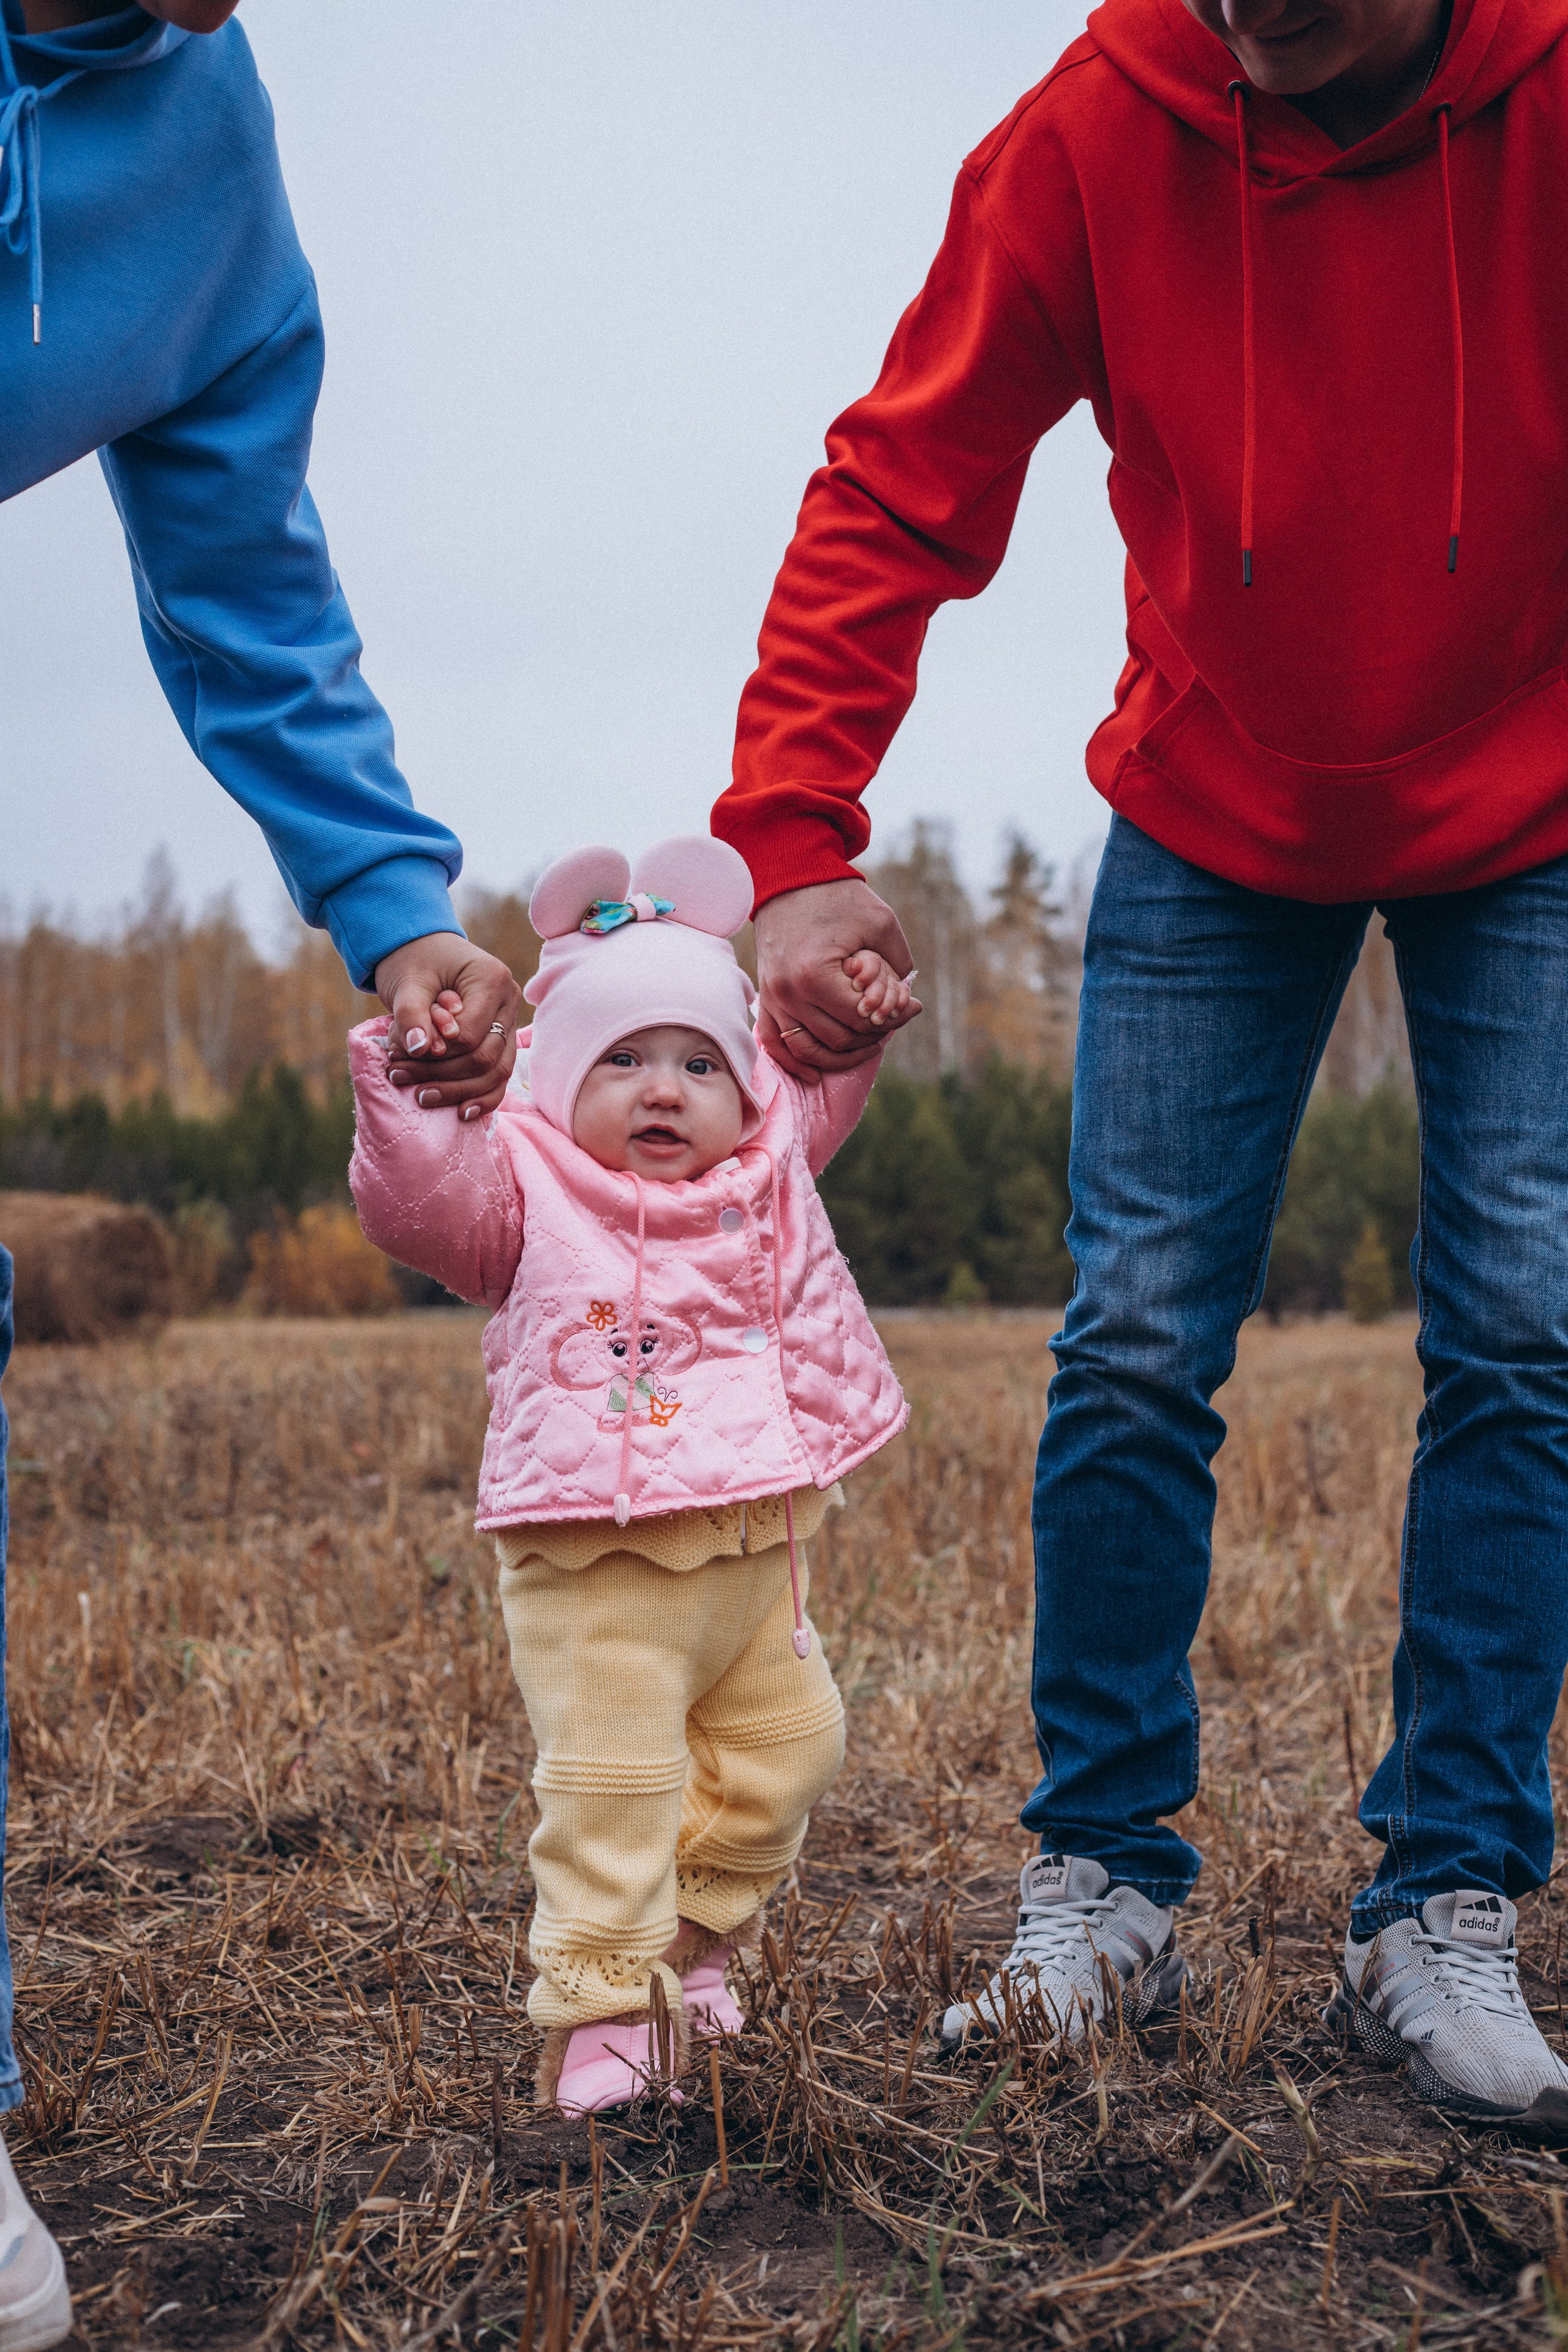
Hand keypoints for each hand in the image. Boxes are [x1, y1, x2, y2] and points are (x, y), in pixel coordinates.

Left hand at [376, 932, 523, 1119]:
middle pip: (486, 1058)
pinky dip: (483, 1097)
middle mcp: (510, 1001)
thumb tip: (422, 1049)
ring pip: (497, 1073)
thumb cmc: (414, 963)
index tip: (399, 1055)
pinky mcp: (502, 1039)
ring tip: (421, 1097)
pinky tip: (462, 1113)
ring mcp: (509, 1022)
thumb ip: (412, 1014)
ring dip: (458, 1091)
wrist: (422, 952)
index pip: (470, 1036)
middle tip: (399, 1077)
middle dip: (442, 1076)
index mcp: (492, 979)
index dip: (437, 1054)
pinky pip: (501, 1077)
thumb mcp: (406, 983)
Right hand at [754, 879, 920, 1082]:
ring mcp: (773, 998)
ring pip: (809, 1050)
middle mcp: (789, 992)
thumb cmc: (840, 899)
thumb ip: (898, 966)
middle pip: (838, 1040)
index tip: (910, 1007)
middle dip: (871, 1036)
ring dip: (841, 1056)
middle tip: (892, 1023)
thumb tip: (908, 1005)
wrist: (792, 880)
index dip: (892, 1019)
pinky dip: (795, 1063)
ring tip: (868, 1046)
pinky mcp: (765, 998)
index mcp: (815, 974)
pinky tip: (815, 1075)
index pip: (861, 1019)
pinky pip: (775, 1043)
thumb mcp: (881, 924)